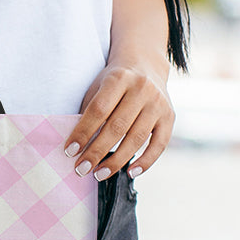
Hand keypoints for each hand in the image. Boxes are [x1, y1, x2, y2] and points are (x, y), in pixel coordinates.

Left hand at [62, 60, 174, 179]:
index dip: (83, 132)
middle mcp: (142, 88)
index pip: (98, 110)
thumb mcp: (98, 87)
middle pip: (117, 127)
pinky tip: (130, 173)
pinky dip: (146, 162)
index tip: (69, 151)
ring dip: (116, 161)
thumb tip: (77, 146)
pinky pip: (159, 144)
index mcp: (119, 78)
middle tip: (81, 169)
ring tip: (99, 174)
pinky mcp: (170, 116)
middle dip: (97, 152)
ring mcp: (158, 103)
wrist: (145, 65)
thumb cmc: (113, 83)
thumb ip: (90, 111)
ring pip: (136, 138)